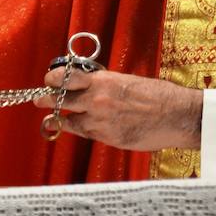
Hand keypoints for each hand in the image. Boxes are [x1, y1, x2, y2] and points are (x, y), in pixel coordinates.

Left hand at [32, 68, 201, 150]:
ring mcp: (100, 121)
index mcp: (103, 81)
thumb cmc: (158, 95)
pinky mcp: (107, 138)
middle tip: (38, 99)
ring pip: (70, 120)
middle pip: (60, 99)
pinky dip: (79, 130)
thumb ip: (106, 85)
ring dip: (62, 118)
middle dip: (46, 99)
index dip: (54, 79)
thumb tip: (91, 87)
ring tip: (54, 118)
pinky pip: (85, 133)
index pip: (66, 78)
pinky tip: (76, 128)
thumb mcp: (127, 81)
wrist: (176, 116)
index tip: (48, 79)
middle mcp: (97, 100)